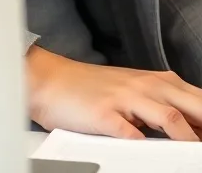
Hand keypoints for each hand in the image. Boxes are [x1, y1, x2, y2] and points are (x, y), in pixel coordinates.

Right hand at [26, 44, 201, 139]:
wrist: (50, 80)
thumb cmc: (92, 89)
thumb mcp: (134, 91)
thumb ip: (164, 104)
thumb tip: (195, 127)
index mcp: (155, 82)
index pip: (198, 99)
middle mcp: (144, 86)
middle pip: (191, 105)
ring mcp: (124, 99)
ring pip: (168, 116)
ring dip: (188, 138)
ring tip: (196, 156)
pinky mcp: (104, 114)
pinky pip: (129, 132)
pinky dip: (143, 145)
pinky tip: (150, 154)